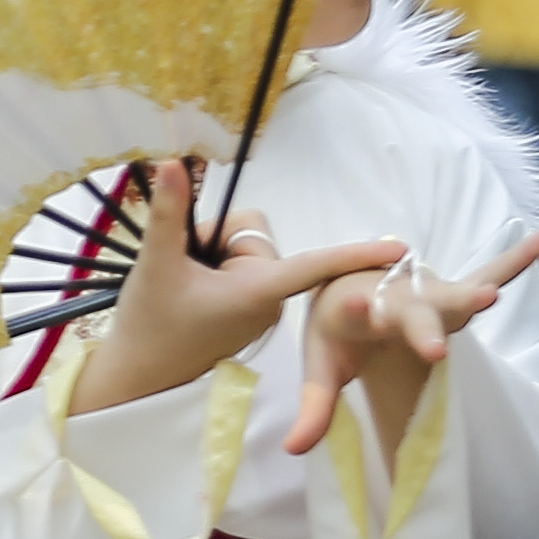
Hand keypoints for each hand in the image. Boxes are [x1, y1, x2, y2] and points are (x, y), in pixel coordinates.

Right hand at [64, 164, 406, 419]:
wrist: (137, 375)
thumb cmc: (150, 325)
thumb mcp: (156, 264)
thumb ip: (170, 213)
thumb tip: (172, 163)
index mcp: (258, 291)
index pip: (316, 266)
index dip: (356, 254)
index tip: (401, 250)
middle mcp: (269, 300)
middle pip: (254, 236)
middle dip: (217, 238)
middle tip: (185, 266)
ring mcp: (258, 308)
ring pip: (243, 249)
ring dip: (212, 252)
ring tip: (185, 283)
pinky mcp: (247, 312)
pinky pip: (238, 267)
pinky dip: (213, 266)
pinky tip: (190, 290)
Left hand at [289, 228, 538, 455]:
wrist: (351, 283)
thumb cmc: (338, 330)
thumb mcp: (321, 366)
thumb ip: (314, 408)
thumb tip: (294, 449)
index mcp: (353, 310)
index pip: (353, 312)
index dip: (355, 310)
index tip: (356, 304)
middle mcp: (392, 297)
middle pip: (411, 313)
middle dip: (423, 327)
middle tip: (434, 346)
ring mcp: (426, 293)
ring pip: (450, 296)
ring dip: (468, 296)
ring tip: (489, 296)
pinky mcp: (452, 294)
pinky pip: (486, 273)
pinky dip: (512, 262)